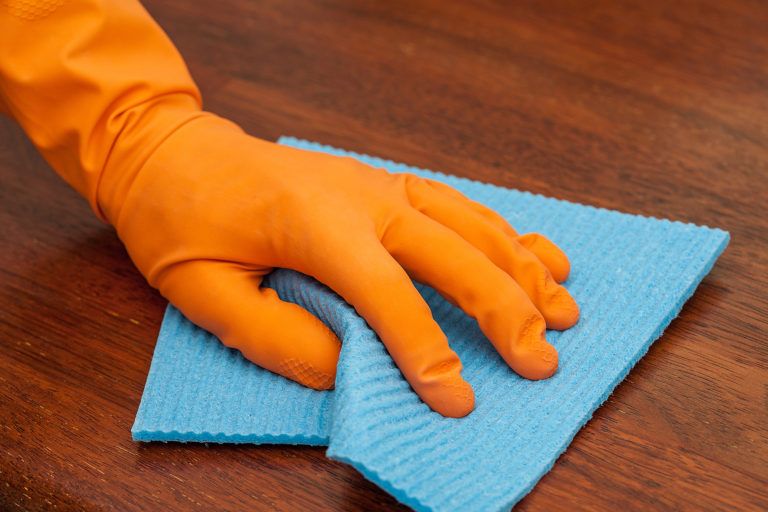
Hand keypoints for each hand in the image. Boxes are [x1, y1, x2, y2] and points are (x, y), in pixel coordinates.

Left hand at [106, 115, 578, 417]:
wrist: (179, 154)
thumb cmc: (185, 221)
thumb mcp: (203, 292)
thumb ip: (276, 336)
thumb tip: (347, 371)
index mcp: (314, 222)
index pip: (385, 294)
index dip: (425, 351)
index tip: (457, 400)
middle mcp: (363, 196)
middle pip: (452, 254)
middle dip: (504, 311)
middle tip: (542, 363)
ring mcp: (382, 183)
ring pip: (472, 226)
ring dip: (523, 271)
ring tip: (565, 315)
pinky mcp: (389, 182)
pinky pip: (462, 205)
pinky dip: (510, 233)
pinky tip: (545, 256)